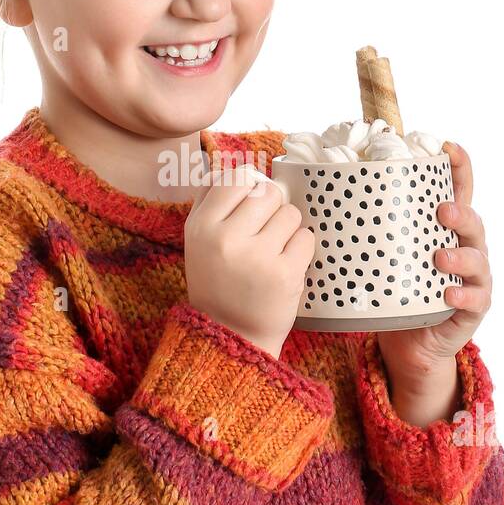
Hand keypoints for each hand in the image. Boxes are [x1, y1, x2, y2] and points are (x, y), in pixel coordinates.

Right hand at [184, 163, 313, 359]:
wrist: (231, 337)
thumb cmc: (218, 282)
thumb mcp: (197, 241)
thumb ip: (211, 199)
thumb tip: (242, 167)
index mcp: (200, 226)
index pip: (236, 178)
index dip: (250, 187)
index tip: (250, 206)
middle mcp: (225, 238)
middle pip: (269, 192)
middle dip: (272, 209)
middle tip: (263, 235)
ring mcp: (256, 256)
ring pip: (291, 214)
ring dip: (288, 230)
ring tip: (272, 253)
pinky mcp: (285, 274)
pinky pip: (306, 238)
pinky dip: (301, 250)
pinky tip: (285, 266)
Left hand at [376, 140, 492, 387]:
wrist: (408, 344)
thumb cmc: (393, 290)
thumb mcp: (381, 254)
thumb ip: (365, 228)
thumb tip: (315, 195)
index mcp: (443, 228)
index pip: (457, 190)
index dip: (458, 167)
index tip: (447, 147)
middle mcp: (464, 248)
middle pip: (473, 221)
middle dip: (460, 212)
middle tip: (440, 209)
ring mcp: (472, 279)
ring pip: (478, 259)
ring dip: (461, 255)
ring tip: (441, 256)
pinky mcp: (472, 309)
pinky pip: (475, 300)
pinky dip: (463, 295)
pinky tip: (449, 293)